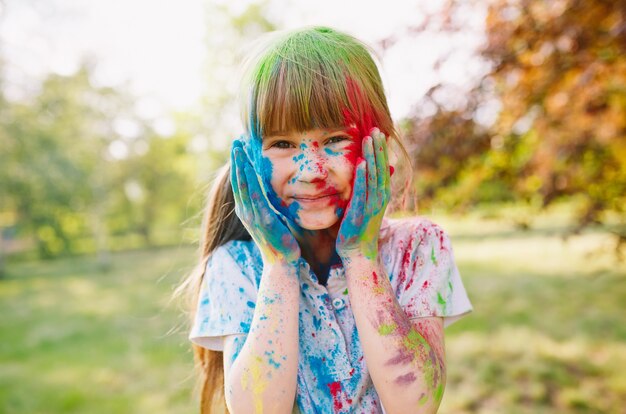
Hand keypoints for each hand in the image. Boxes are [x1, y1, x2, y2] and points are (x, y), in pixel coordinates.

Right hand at [230, 140, 300, 264]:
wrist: (283, 264)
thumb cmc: (283, 243)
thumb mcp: (276, 218)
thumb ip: (274, 205)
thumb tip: (282, 191)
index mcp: (249, 211)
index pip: (242, 183)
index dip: (240, 166)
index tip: (241, 149)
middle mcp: (246, 212)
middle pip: (238, 181)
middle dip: (237, 161)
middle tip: (236, 142)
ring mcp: (252, 216)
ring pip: (243, 185)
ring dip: (240, 165)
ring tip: (238, 148)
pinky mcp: (262, 219)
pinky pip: (254, 195)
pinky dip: (249, 179)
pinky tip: (248, 167)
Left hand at [336, 128, 390, 260]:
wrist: (358, 252)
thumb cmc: (357, 228)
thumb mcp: (362, 204)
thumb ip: (362, 189)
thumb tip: (360, 174)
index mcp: (380, 194)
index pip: (382, 167)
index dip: (381, 150)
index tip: (378, 133)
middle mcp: (380, 197)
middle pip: (381, 167)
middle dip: (378, 148)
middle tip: (375, 128)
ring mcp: (372, 205)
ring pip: (374, 175)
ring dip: (372, 156)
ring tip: (369, 138)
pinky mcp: (361, 212)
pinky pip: (363, 191)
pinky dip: (363, 177)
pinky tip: (362, 163)